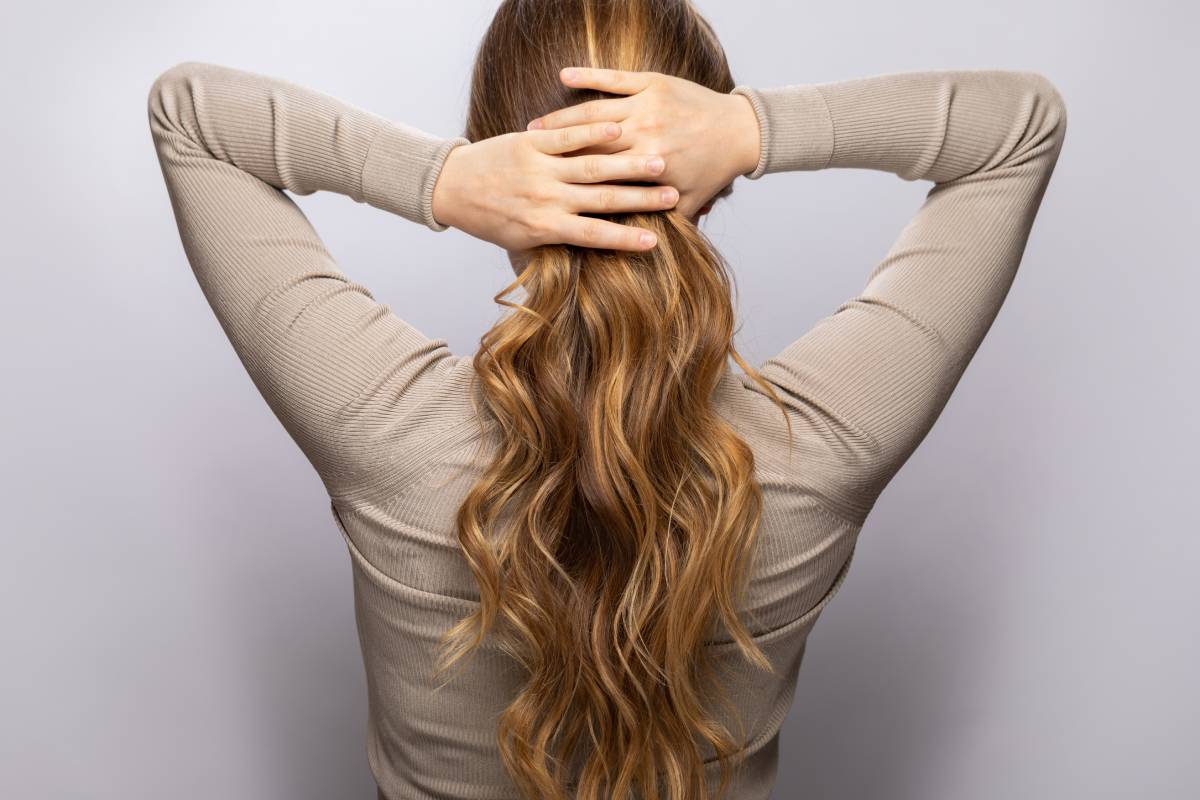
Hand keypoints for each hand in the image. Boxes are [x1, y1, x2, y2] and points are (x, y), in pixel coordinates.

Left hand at [430, 120, 679, 251]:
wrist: (451, 187)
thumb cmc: (490, 220)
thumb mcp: (520, 242)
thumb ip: (555, 243)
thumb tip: (589, 256)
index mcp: (545, 227)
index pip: (594, 235)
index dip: (626, 238)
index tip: (656, 241)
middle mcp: (545, 198)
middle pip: (602, 199)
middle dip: (639, 198)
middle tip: (671, 195)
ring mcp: (538, 168)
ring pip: (591, 166)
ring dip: (627, 165)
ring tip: (657, 163)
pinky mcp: (529, 143)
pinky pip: (565, 138)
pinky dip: (592, 133)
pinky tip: (619, 129)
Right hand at [525, 67, 760, 219]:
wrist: (741, 131)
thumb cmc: (713, 172)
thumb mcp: (689, 204)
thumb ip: (662, 225)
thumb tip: (636, 249)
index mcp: (649, 166)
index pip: (598, 177)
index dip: (567, 183)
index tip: (540, 192)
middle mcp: (645, 135)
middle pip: (588, 146)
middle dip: (553, 153)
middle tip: (521, 161)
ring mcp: (647, 106)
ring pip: (594, 112)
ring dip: (562, 118)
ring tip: (534, 127)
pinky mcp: (651, 82)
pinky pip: (613, 77)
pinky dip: (588, 76)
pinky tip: (564, 75)